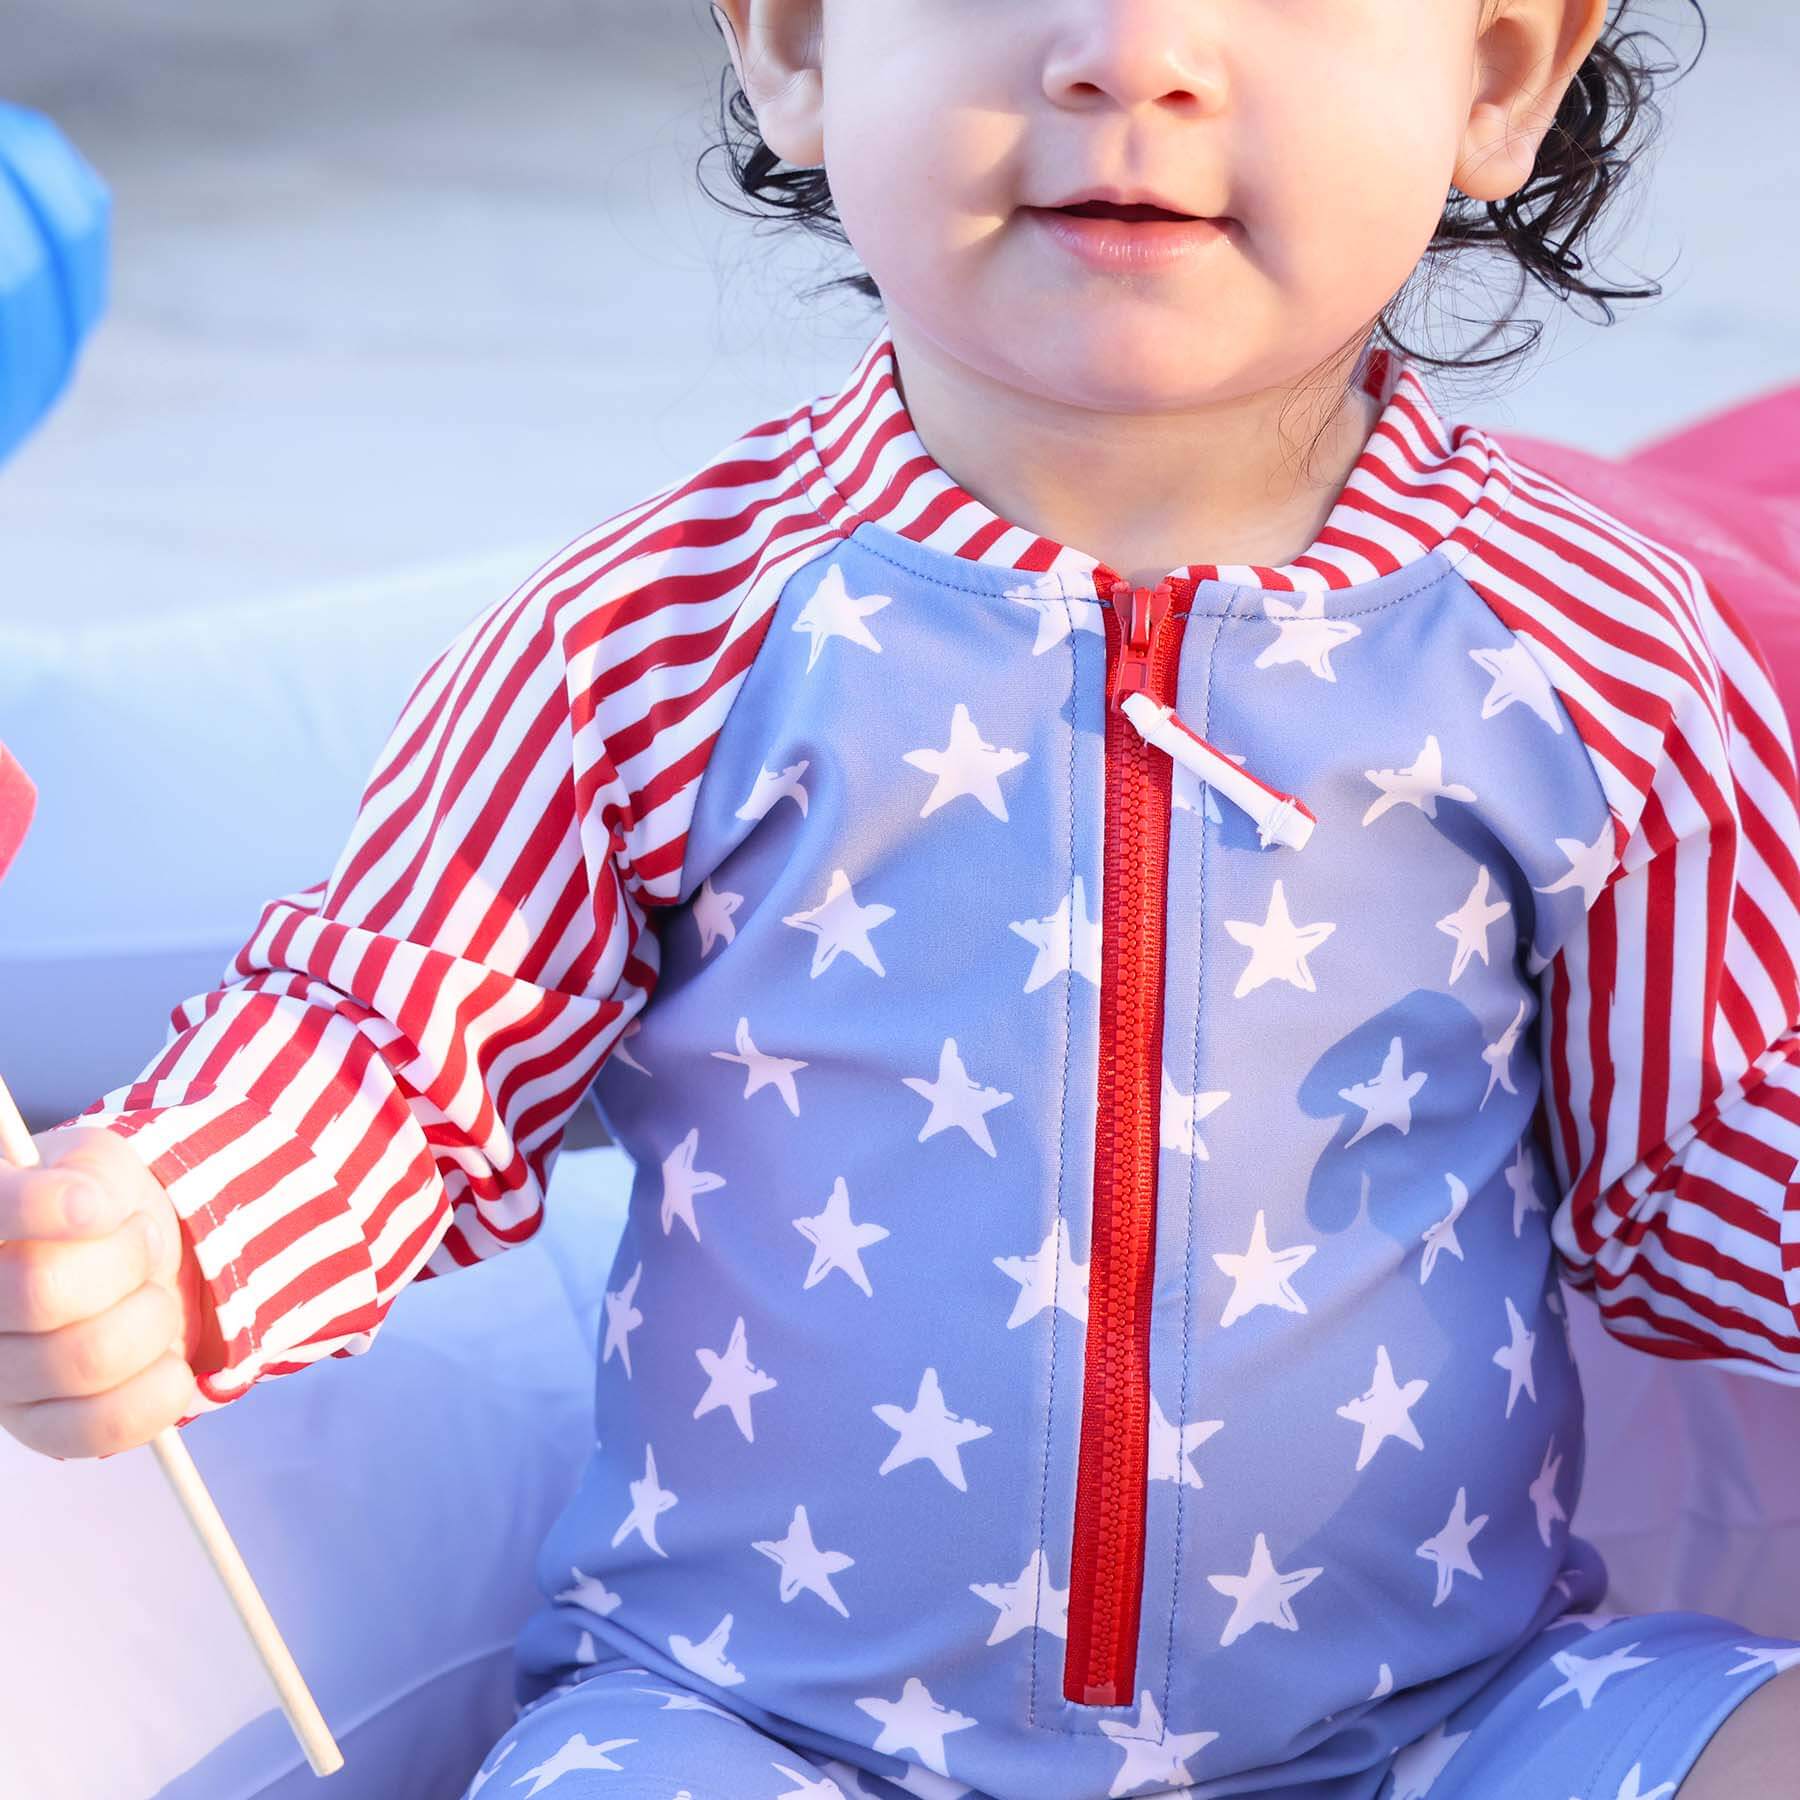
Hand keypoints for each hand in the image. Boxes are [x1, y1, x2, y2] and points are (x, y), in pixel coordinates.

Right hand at [0, 1125, 218, 1458]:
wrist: (133, 1264)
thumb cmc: (104, 1212)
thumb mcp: (98, 1166)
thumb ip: (87, 1173)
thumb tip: (85, 1205)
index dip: (40, 1207)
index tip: (98, 1205)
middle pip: (41, 1290)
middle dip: (124, 1260)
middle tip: (140, 1244)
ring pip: (86, 1357)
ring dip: (152, 1319)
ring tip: (150, 1296)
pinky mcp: (38, 1427)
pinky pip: (101, 1425)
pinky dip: (158, 1389)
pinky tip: (166, 1360)